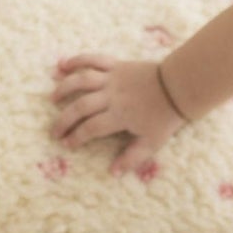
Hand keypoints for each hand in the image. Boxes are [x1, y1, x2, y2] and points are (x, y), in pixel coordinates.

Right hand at [49, 55, 185, 176]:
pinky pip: (93, 60)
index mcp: (119, 116)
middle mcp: (112, 96)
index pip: (91, 128)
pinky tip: (63, 66)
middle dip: (64, 120)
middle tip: (54, 131)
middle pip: (80, 107)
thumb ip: (132, 158)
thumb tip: (113, 173)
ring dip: (64, 88)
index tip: (67, 144)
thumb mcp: (152, 142)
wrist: (179, 86)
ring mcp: (112, 78)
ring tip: (53, 99)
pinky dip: (77, 60)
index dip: (76, 137)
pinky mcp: (116, 65)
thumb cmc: (165, 116)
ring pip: (81, 81)